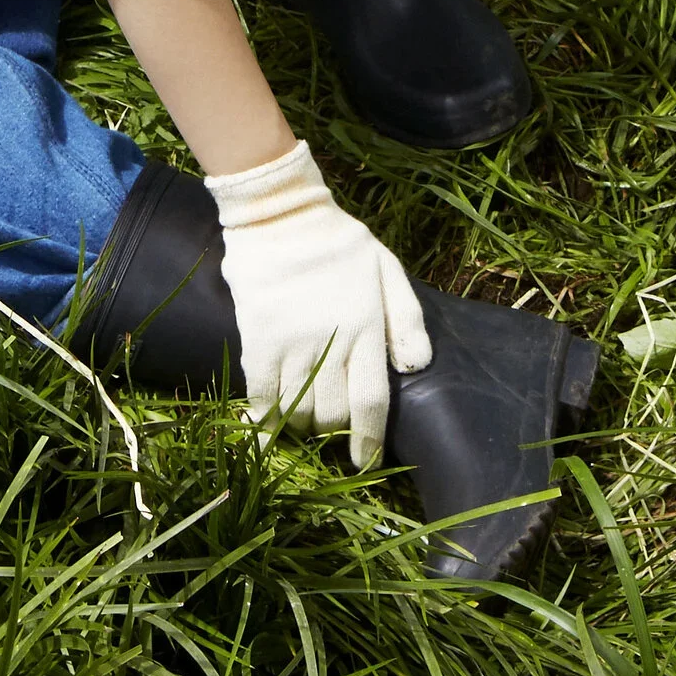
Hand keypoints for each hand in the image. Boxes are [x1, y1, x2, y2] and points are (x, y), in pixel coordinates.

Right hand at [207, 140, 432, 466]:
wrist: (281, 213)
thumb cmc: (339, 242)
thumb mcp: (386, 268)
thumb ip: (406, 317)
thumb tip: (417, 367)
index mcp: (366, 327)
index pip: (371, 400)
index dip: (368, 439)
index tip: (364, 462)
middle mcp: (331, 341)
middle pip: (332, 412)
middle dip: (332, 430)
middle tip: (329, 429)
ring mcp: (292, 342)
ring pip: (297, 408)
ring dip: (300, 426)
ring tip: (301, 423)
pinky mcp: (258, 339)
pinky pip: (260, 394)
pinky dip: (262, 420)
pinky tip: (264, 430)